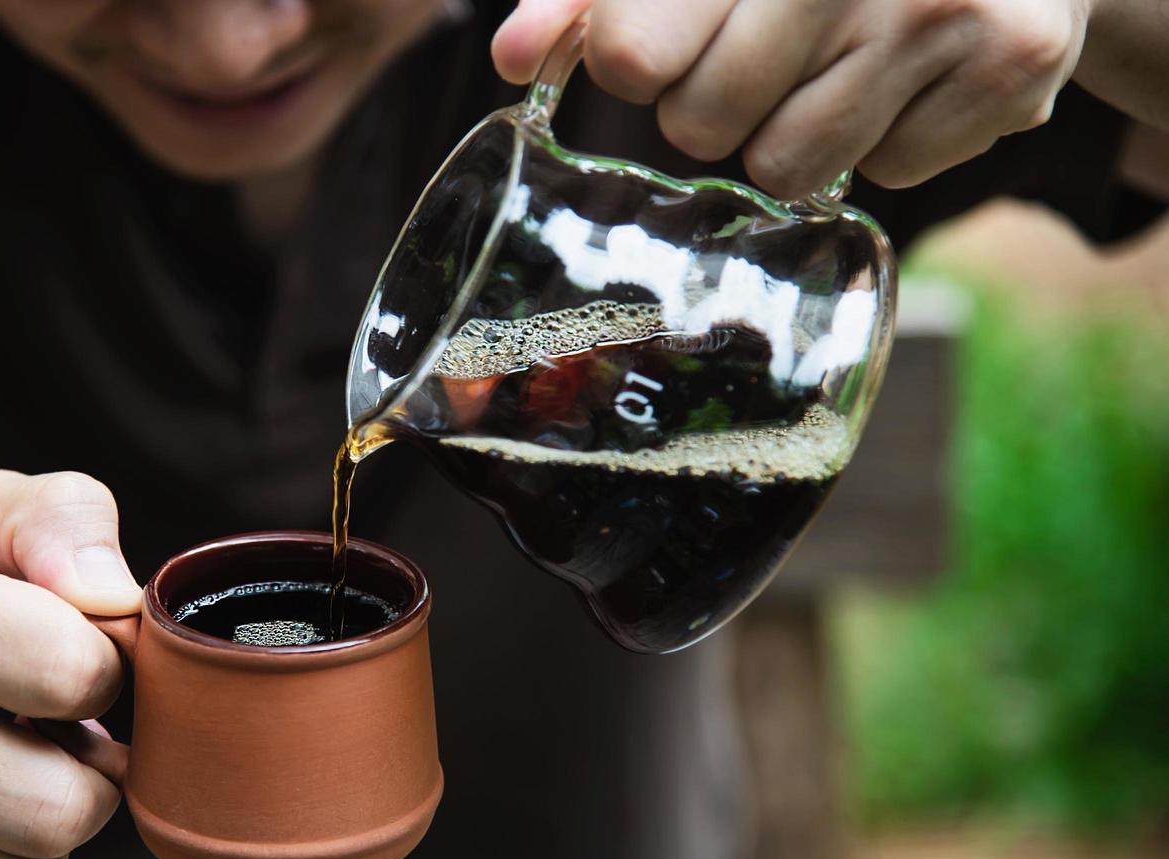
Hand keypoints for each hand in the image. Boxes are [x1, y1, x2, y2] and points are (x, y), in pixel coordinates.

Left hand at [493, 0, 1093, 198]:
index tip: (663, 43)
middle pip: (701, 125)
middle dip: (713, 106)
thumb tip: (512, 56)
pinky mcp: (1012, 64)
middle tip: (764, 51)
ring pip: (787, 168)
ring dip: (793, 135)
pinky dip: (886, 141)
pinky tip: (908, 76)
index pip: (631, 52)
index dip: (637, 61)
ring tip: (837, 64)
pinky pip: (885, 175)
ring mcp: (940, 8)